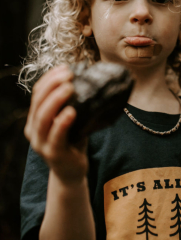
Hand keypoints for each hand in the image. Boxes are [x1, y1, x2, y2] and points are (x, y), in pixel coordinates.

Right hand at [24, 65, 88, 184]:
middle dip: (52, 84)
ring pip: (43, 117)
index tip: (65, 67)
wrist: (71, 172)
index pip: (37, 93)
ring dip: (56, 99)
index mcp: (35, 119)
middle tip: (69, 74)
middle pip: (38, 102)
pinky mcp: (53, 153)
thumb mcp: (69, 121)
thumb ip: (71, 105)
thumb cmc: (72, 142)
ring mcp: (41, 143)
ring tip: (70, 87)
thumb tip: (88, 80)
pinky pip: (56, 135)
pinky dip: (62, 122)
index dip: (49, 78)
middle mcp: (33, 130)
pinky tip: (71, 111)